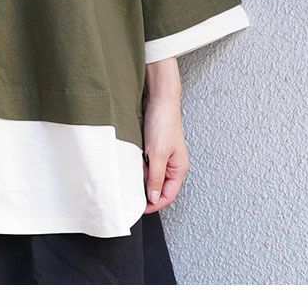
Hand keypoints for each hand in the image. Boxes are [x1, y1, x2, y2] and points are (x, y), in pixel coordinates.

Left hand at [142, 59, 189, 212]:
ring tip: (129, 180)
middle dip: (146, 192)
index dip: (153, 203)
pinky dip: (138, 166)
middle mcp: (172, 164)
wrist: (159, 98)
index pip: (167, 195)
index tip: (137, 208)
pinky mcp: (154, 147)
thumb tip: (153, 197)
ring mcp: (163, 155)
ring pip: (151, 175)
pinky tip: (130, 165)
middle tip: (130, 196)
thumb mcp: (157, 154)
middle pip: (159, 187)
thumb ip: (155, 177)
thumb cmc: (163, 123)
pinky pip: (147, 163)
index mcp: (179, 168)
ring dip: (141, 178)